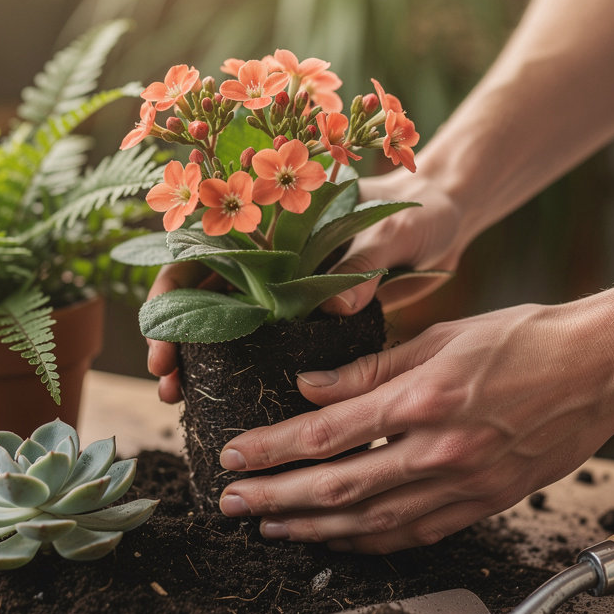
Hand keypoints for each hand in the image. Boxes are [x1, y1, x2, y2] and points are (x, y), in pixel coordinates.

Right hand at [146, 166, 461, 401]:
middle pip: (203, 297)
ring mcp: (291, 294)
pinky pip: (274, 349)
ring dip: (204, 364)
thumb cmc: (417, 207)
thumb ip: (364, 261)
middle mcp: (274, 261)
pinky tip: (235, 403)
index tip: (165, 336)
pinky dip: (250, 374)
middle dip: (175, 340)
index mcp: (275, 227)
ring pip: (230, 328)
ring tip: (183, 405)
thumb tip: (339, 307)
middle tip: (168, 388)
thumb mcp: (391, 229)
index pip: (202, 251)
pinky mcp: (316, 323)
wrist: (448, 218)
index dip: (171, 292)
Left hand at [216, 297, 613, 553]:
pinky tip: (338, 542)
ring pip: (371, 522)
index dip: (272, 449)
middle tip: (232, 502)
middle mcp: (438, 450)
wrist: (601, 369)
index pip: (326, 433)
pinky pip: (415, 535)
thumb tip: (312, 390)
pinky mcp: (484, 504)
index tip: (235, 455)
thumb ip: (370, 368)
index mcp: (423, 398)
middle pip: (337, 487)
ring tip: (271, 526)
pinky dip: (369, 543)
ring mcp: (463, 485)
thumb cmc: (526, 340)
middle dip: (275, 497)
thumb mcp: (441, 335)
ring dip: (313, 529)